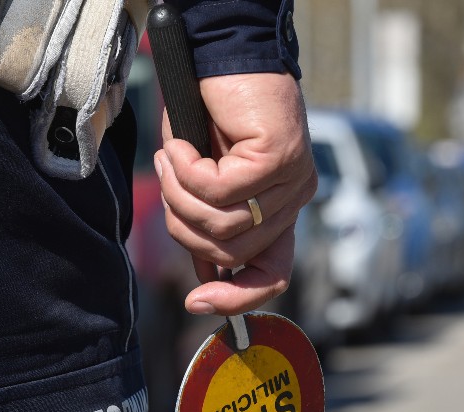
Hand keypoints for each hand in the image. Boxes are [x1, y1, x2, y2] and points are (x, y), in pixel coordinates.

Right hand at [153, 72, 317, 314]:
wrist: (221, 56)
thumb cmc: (209, 115)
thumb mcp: (204, 181)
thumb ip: (209, 225)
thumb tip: (205, 274)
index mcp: (281, 210)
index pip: (274, 273)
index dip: (237, 297)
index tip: (197, 303)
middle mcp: (295, 198)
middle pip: (231, 250)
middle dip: (184, 224)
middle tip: (168, 182)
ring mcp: (293, 179)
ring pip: (222, 223)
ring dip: (179, 194)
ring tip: (172, 158)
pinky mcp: (279, 156)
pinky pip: (218, 189)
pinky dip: (185, 170)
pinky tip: (180, 145)